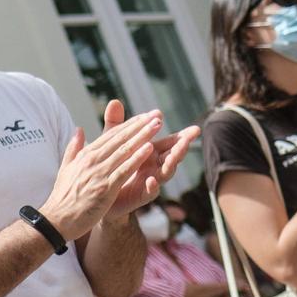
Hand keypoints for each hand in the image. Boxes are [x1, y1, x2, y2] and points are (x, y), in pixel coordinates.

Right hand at [38, 104, 163, 241]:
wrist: (57, 220)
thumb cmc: (62, 197)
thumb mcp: (65, 168)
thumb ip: (74, 148)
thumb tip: (78, 130)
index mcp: (85, 155)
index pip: (111, 135)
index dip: (129, 125)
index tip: (144, 116)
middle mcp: (92, 160)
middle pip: (120, 139)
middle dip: (140, 125)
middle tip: (157, 115)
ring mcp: (99, 173)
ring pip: (125, 150)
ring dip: (143, 136)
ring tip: (157, 125)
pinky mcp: (105, 188)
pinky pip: (124, 170)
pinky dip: (137, 158)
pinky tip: (149, 149)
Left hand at [94, 100, 200, 217]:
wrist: (101, 194)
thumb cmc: (112, 166)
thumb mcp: (112, 143)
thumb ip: (116, 124)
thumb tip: (115, 101)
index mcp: (151, 152)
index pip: (170, 142)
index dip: (182, 136)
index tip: (195, 128)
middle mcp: (154, 166)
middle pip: (173, 155)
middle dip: (182, 146)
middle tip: (192, 137)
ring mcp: (150, 181)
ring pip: (166, 172)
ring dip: (172, 163)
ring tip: (177, 154)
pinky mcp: (140, 195)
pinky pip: (150, 191)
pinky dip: (152, 186)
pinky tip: (152, 180)